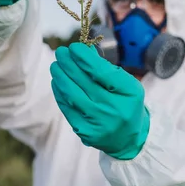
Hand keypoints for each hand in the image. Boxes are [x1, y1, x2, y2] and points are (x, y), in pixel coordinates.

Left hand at [50, 42, 149, 159]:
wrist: (127, 138)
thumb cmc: (125, 102)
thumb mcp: (125, 83)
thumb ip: (105, 68)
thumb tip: (83, 50)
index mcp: (129, 92)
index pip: (102, 72)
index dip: (85, 58)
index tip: (74, 47)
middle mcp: (114, 109)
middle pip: (85, 82)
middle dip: (69, 64)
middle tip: (61, 52)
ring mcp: (99, 123)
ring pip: (72, 95)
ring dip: (61, 78)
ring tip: (55, 66)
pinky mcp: (85, 132)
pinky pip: (67, 108)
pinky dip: (60, 93)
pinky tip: (57, 82)